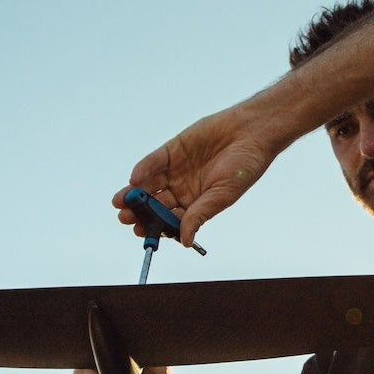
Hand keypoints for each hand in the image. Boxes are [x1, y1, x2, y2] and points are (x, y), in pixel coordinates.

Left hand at [112, 102, 275, 247]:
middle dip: (140, 212)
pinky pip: (154, 162)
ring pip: (150, 185)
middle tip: (126, 218)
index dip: (155, 227)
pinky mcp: (173, 150)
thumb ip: (200, 215)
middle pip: (155, 205)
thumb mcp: (222, 196)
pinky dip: (143, 169)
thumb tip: (185, 241)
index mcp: (196, 205)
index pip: (170, 221)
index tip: (141, 232)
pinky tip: (135, 178)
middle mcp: (183, 189)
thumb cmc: (244, 167)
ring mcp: (176, 170)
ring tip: (121, 201)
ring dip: (135, 193)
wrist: (251, 132)